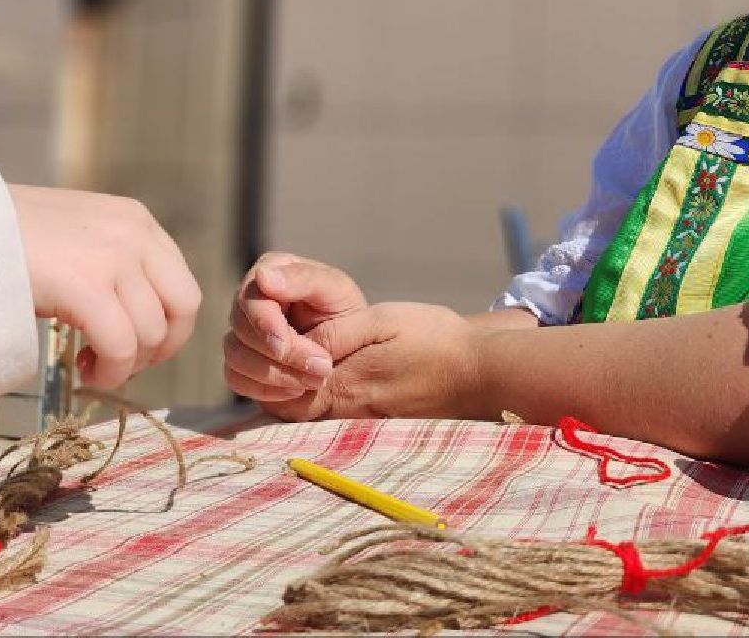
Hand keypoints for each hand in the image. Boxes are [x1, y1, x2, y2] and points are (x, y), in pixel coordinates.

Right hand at [9, 185, 201, 389]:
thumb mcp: (79, 236)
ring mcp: (114, 258)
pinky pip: (121, 347)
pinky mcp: (87, 287)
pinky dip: (110, 370)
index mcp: (135, 219)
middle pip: (184, 308)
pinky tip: (83, 370)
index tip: (136, 346)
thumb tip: (138, 316)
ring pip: (151, 333)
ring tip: (89, 366)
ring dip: (125, 364)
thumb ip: (114, 263)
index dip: (167, 325)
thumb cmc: (8, 237)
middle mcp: (134, 233)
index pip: (182, 283)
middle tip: (123, 363)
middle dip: (160, 346)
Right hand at [222, 252, 365, 402]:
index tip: (286, 348)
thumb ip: (303, 279)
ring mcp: (242, 333)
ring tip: (315, 380)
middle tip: (322, 368)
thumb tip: (263, 277)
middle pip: (241, 330)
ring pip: (235, 356)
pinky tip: (296, 391)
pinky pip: (236, 379)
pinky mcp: (242, 363)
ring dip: (276, 375)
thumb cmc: (346, 312)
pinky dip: (266, 390)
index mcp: (270, 271)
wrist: (353, 349)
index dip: (265, 326)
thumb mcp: (336, 289)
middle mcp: (250, 300)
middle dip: (281, 355)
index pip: (250, 299)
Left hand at [265, 302, 484, 421]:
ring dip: (292, 391)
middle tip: (272, 351)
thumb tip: (299, 345)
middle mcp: (346, 414)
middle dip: (272, 382)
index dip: (266, 367)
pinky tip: (325, 377)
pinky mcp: (373, 428)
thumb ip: (336, 333)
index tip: (267, 341)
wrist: (482, 375)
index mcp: (343, 385)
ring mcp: (360, 426)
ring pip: (306, 416)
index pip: (279, 390)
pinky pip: (329, 420)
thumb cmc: (435, 340)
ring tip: (293, 361)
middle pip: (287, 409)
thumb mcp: (382, 320)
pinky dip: (316, 400)